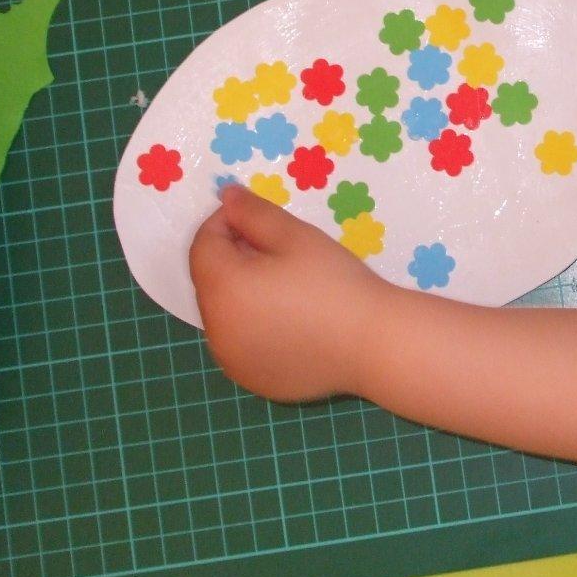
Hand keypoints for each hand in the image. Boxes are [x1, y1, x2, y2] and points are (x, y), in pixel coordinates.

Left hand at [189, 185, 382, 401]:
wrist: (373, 343)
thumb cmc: (334, 282)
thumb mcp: (295, 236)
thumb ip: (253, 213)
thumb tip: (226, 197)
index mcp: (221, 289)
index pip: (202, 246)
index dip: (223, 223)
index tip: (256, 218)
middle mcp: (215, 329)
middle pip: (210, 281)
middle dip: (234, 259)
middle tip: (278, 251)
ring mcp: (231, 360)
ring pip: (224, 314)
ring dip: (242, 295)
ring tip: (286, 288)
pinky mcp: (251, 379)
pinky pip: (240, 344)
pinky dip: (253, 328)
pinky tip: (290, 322)